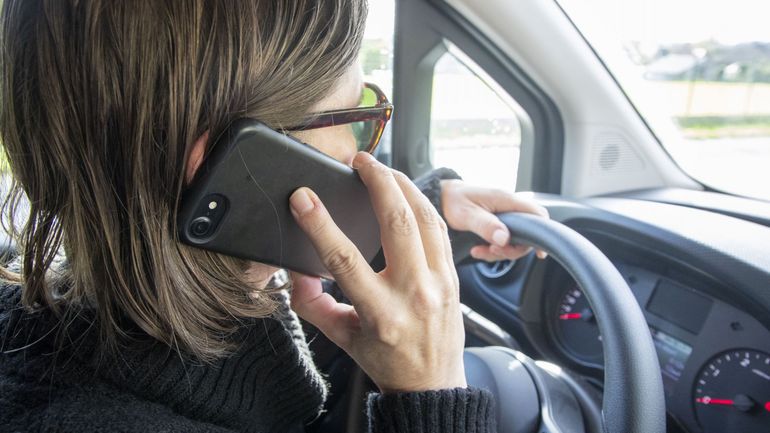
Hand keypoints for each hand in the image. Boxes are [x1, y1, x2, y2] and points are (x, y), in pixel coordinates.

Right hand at [289, 152, 465, 392]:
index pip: (345, 260)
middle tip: (361, 161)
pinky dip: (422, 204)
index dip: (321, 224)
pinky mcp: (453, 277)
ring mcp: (439, 283)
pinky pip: (439, 230)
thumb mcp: (341, 338)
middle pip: (397, 224)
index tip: (303, 198)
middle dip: (378, 182)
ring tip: (383, 169)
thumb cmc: (385, 359)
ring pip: (425, 219)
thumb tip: (295, 270)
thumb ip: (311, 304)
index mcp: (380, 314)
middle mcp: (413, 295)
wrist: (432, 384)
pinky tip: (407, 192)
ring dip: (404, 185)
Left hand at [440, 180, 549, 261]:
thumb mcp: (467, 214)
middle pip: (527, 233)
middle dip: (512, 249)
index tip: (538, 252)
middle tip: (492, 251)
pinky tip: (477, 250)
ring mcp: (503, 217)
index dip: (542, 233)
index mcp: (506, 200)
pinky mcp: (496, 225)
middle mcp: (508, 207)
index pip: (537, 213)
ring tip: (479, 251)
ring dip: (499, 251)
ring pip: (514, 240)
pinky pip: (502, 241)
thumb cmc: (452, 201)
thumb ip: (486, 225)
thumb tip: (504, 238)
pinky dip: (492, 250)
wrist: (440, 198)